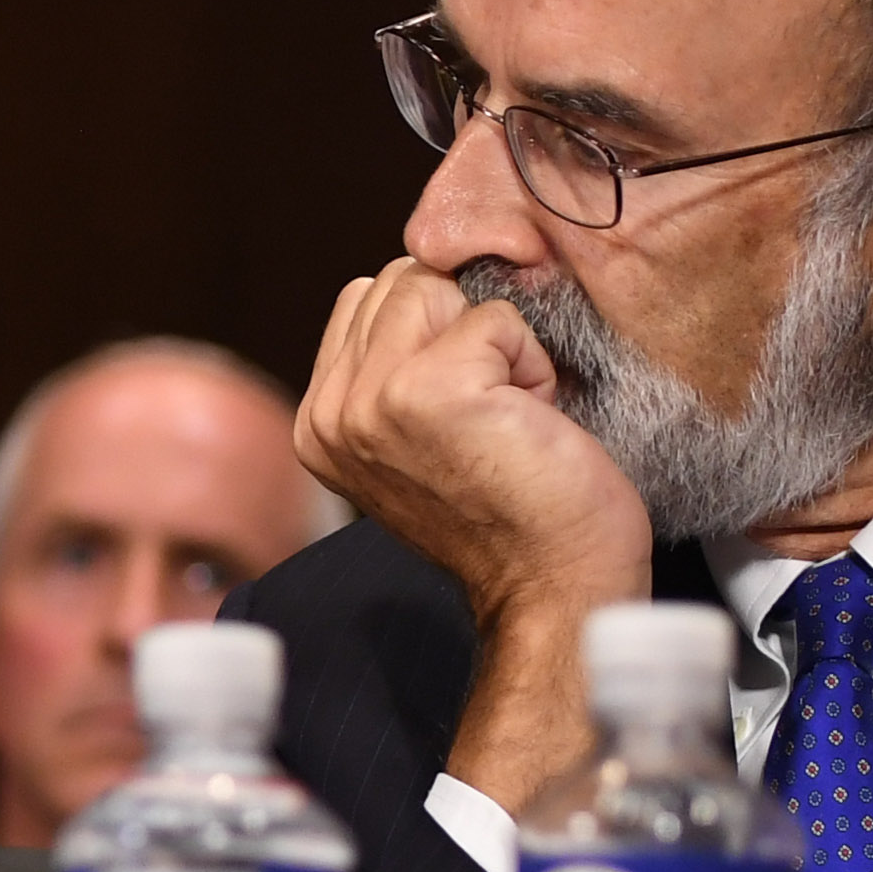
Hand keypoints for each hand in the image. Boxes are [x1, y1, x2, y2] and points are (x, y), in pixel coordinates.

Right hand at [295, 256, 651, 806]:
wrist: (554, 590)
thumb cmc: (515, 515)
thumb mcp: (420, 439)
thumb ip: (392, 370)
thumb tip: (428, 282)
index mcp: (318, 422)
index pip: (366, 298)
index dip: (436, 331)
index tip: (465, 412)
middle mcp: (328, 412)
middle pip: (398, 281)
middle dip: (461, 329)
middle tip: (491, 416)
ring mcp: (370, 402)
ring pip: (436, 287)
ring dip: (495, 343)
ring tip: (507, 416)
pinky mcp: (428, 392)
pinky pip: (495, 318)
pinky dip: (530, 363)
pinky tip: (529, 424)